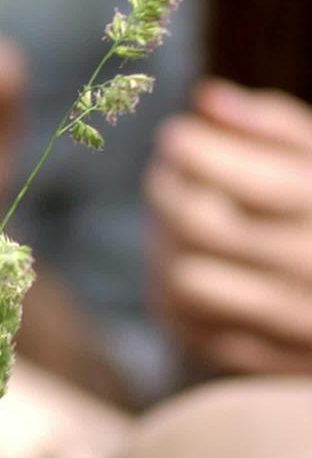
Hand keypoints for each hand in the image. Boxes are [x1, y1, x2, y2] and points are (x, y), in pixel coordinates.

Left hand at [149, 79, 311, 374]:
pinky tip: (188, 262)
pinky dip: (173, 290)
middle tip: (164, 172)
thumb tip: (207, 98)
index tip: (176, 135)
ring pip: (185, 279)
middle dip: (169, 191)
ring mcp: (294, 322)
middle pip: (205, 228)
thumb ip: (273, 127)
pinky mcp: (263, 359)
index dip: (199, 154)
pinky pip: (189, 325)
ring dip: (164, 243)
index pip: (255, 184)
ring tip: (176, 218)